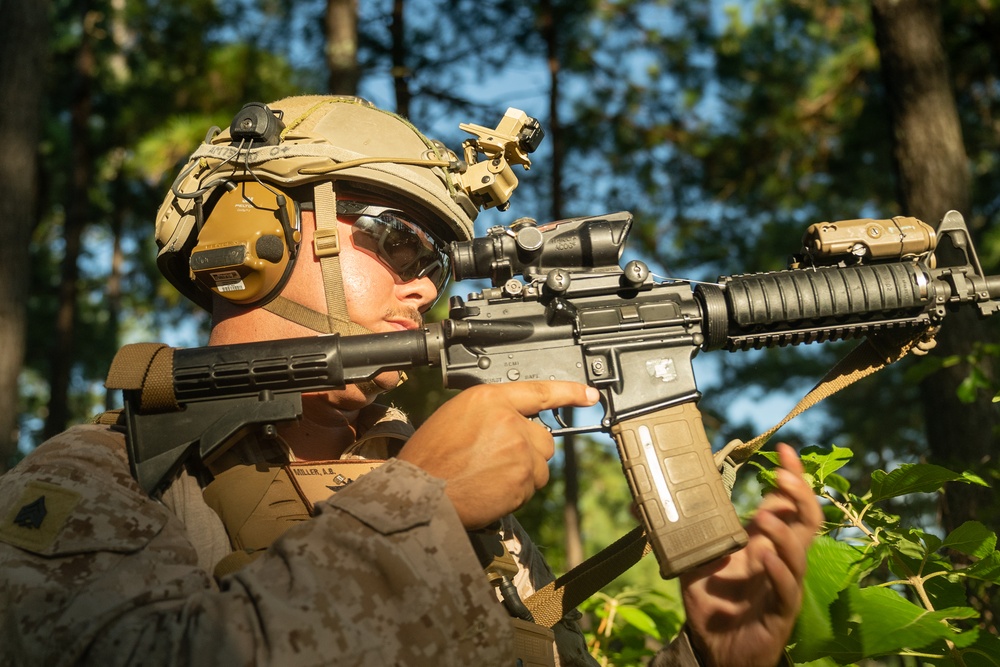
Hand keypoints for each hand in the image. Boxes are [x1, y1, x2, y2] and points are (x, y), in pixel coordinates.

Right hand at [397, 381, 598, 528]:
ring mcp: (519, 449)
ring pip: (540, 464)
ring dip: (523, 472)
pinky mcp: (523, 478)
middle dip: (528, 451)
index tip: (589, 394)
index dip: (568, 392)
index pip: (538, 391)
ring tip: (489, 476)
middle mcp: (509, 420)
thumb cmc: (429, 458)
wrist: (419, 493)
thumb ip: (490, 414)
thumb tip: (513, 423)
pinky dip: (517, 491)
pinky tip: (491, 489)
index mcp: (488, 399)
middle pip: (543, 437)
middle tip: (496, 461)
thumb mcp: (455, 417)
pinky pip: (532, 486)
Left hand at [680, 443, 822, 666]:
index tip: (784, 449)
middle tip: (782, 476)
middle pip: (806, 521)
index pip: (787, 502)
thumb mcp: (688, 559)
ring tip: (763, 517)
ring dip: (783, 532)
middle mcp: (778, 557)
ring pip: (799, 553)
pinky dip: (777, 570)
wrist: (714, 646)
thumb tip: (637, 501)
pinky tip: (763, 555)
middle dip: (799, 494)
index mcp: (762, 539)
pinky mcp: (779, 611)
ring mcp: (782, 583)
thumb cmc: (710, 600)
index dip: (792, 476)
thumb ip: (669, 531)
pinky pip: (787, 589)